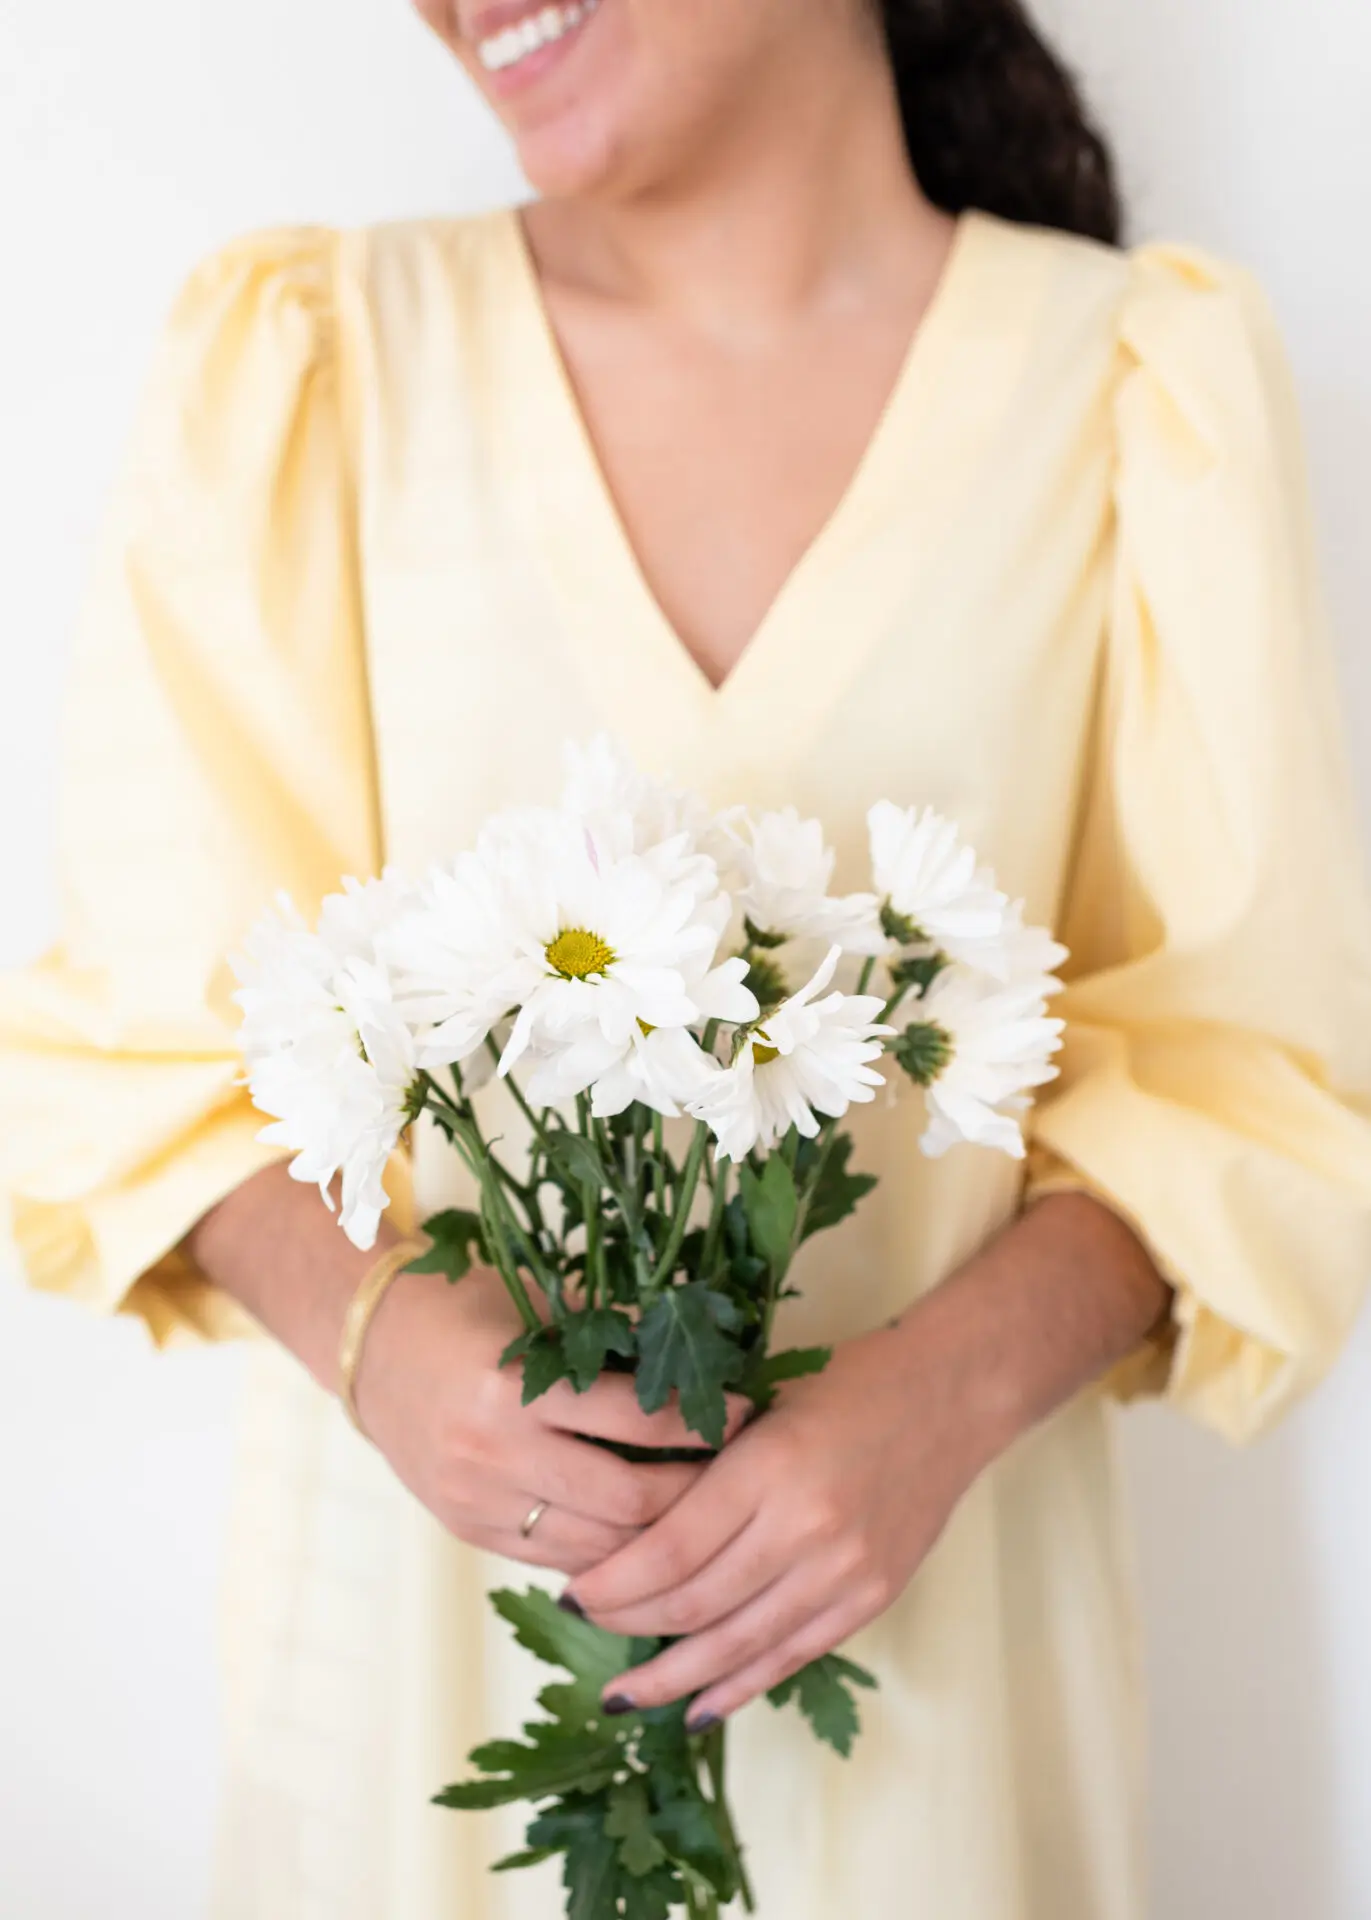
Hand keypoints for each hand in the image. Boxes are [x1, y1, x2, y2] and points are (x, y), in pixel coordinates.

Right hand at [357, 1260, 744, 1574]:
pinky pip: (558, 1559)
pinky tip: (644, 1534)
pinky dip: (608, 1552)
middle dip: (693, 1493)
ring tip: (704, 1512)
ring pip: (597, 1545)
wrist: (371, 1348)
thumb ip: (608, 1338)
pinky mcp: (469, 1530)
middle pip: (626, 1498)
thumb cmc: (464, 1311)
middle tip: (738, 1477)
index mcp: (514, 1386)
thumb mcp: (538, 1309)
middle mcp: (494, 1452)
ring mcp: (478, 1500)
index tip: (747, 1412)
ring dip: (656, 1535)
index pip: (634, 1420)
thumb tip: (700, 1353)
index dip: (700, 1422)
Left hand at [563, 1288, 1018, 1727]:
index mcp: (769, 1466)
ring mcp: (843, 1572)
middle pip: (694, 1604)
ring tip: (623, 1696)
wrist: (947, 1396)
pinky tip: (697, 1707)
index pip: (669, 1550)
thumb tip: (620, 1519)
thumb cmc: (845, 1382)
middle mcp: (806, 1527)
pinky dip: (739, 1687)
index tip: (572, 1591)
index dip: (613, 1582)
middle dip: (627, 1625)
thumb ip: (703, 1458)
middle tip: (583, 1628)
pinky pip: (789, 1657)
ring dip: (671, 1677)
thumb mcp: (761, 1400)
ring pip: (736, 1645)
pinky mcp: (870, 1598)